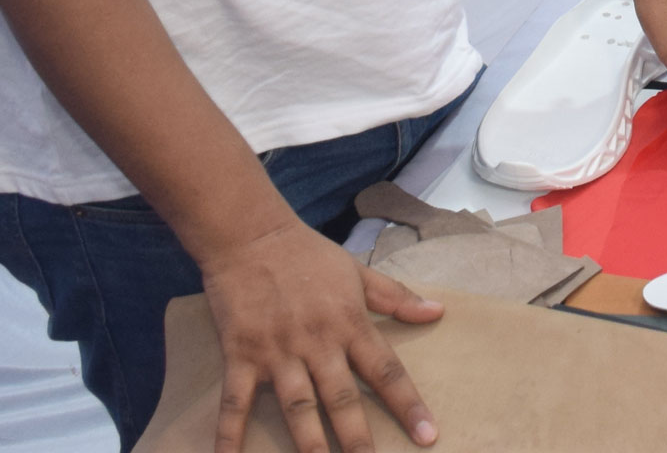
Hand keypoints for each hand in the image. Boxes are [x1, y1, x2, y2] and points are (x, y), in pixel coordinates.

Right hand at [199, 217, 442, 452]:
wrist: (250, 235)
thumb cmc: (308, 254)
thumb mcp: (357, 271)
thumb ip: (396, 297)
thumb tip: (437, 311)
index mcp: (349, 323)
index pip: (386, 370)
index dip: (408, 404)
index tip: (427, 435)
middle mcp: (317, 342)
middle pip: (342, 398)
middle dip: (358, 439)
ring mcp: (277, 352)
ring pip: (297, 406)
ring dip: (310, 444)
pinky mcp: (240, 356)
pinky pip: (234, 403)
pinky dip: (229, 435)